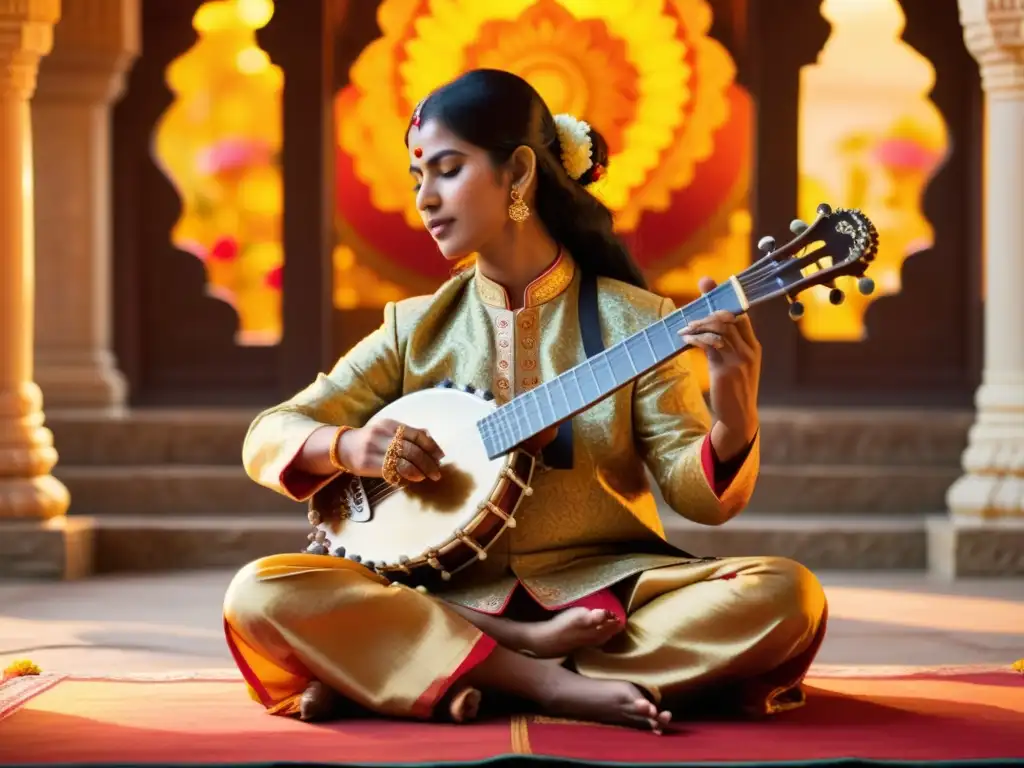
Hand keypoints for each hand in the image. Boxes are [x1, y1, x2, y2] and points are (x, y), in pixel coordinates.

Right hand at [339, 419, 444, 481]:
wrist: (343, 447)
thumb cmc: (372, 440)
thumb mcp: (388, 431)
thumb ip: (407, 434)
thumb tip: (430, 438)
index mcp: (391, 425)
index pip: (417, 435)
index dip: (431, 447)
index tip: (440, 457)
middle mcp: (383, 435)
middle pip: (413, 450)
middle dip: (428, 462)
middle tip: (437, 472)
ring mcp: (375, 450)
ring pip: (404, 462)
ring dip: (419, 471)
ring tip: (426, 476)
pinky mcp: (369, 464)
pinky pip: (393, 472)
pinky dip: (406, 477)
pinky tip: (412, 479)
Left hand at [679, 277, 761, 457]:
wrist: (738, 417)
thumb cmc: (733, 389)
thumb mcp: (731, 364)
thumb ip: (722, 345)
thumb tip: (703, 327)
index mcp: (754, 346)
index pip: (741, 314)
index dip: (724, 298)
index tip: (706, 284)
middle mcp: (750, 350)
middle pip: (729, 317)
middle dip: (707, 310)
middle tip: (689, 314)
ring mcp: (739, 360)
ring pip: (719, 329)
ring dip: (699, 325)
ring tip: (684, 329)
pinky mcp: (726, 370)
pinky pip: (710, 346)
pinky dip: (696, 339)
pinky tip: (686, 339)